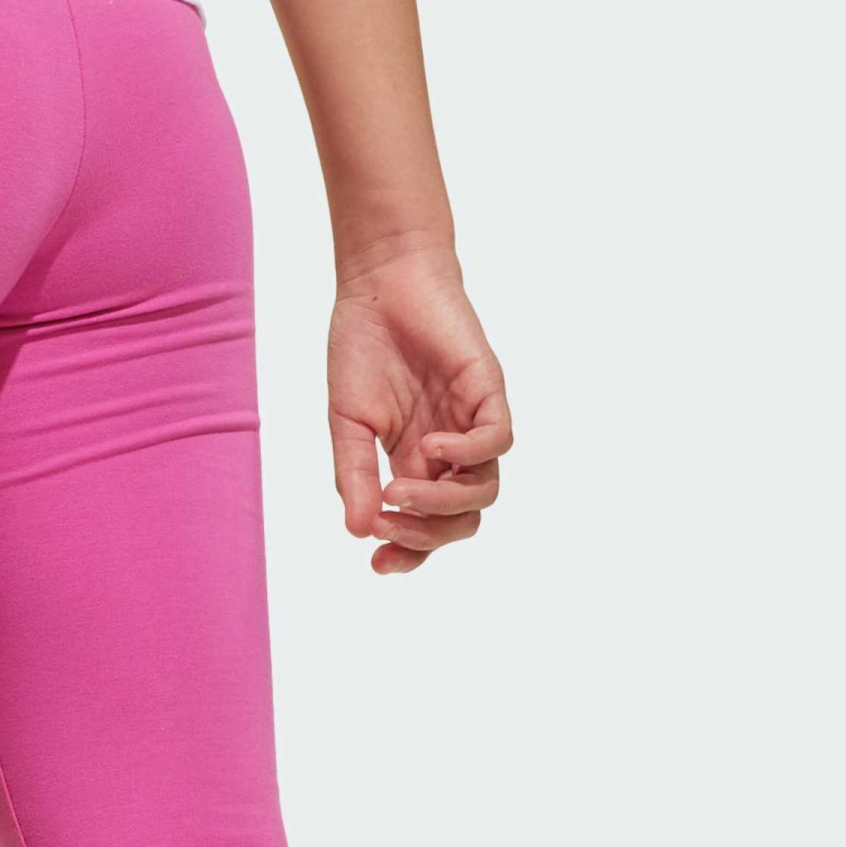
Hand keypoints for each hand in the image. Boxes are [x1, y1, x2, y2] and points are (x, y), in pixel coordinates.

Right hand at [328, 242, 511, 574]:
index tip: (377, 564)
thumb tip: (358, 530)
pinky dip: (468, 453)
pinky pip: (497, 441)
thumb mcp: (347, 422)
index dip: (408, 553)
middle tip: (386, 521)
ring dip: (442, 502)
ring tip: (399, 488)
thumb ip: (353, 475)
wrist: (381, 282)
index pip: (426, 526)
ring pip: (483, 490)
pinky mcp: (488, 392)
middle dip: (425, 534)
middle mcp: (449, 451)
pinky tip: (431, 445)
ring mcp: (472, 422)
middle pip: (460, 519)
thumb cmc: (363, 347)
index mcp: (416, 463)